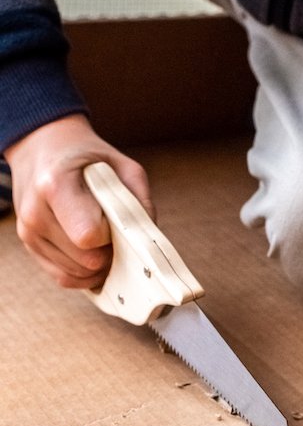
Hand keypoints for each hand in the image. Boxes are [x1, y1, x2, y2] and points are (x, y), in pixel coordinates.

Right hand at [5, 115, 151, 287]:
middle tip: (114, 232)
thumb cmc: (87, 158)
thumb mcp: (123, 167)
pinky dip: (85, 273)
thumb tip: (150, 240)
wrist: (43, 148)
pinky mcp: (30, 246)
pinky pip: (65, 278)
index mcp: (56, 185)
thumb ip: (140, 202)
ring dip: (99, 265)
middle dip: (110, 252)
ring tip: (103, 239)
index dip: (111, 236)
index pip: (89, 236)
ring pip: (77, 274)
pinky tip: (93, 254)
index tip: (116, 221)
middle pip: (87, 261)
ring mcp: (29, 232)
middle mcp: (35, 212)